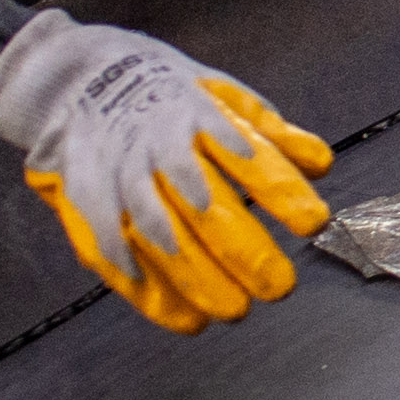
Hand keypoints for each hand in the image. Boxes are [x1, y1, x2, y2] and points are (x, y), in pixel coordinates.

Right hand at [0, 9, 334, 334]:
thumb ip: (274, 135)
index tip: (315, 223)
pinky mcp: (88, 206)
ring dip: (196, 277)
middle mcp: (159, 149)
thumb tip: (321, 165)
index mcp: (201, 118)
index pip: (249, 158)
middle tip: (279, 286)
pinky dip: (148, 291)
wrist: (77, 80)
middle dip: (243, 249)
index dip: (282, 191)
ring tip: (233, 311)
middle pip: (204, 205)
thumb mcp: (225, 97)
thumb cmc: (169, 97)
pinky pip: (115, 253)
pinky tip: (185, 318)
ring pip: (158, 235)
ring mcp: (119, 179)